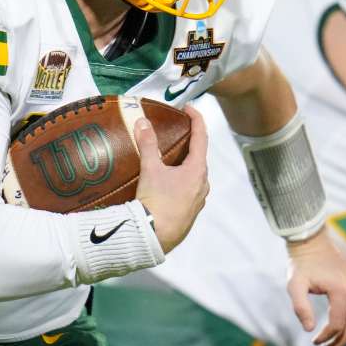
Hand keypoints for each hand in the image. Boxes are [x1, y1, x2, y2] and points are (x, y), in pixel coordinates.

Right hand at [135, 104, 208, 253]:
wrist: (155, 237)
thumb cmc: (156, 202)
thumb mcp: (150, 169)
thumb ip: (148, 144)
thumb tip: (142, 122)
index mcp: (197, 170)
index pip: (201, 137)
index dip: (196, 119)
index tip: (189, 108)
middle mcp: (203, 184)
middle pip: (200, 157)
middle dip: (190, 143)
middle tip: (178, 132)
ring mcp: (199, 200)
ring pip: (195, 175)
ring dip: (186, 164)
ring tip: (171, 158)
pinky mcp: (191, 213)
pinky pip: (189, 190)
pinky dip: (182, 181)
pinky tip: (169, 184)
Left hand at [286, 230, 345, 345]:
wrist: (314, 239)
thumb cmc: (302, 264)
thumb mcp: (294, 285)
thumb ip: (300, 308)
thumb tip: (310, 329)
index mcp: (341, 288)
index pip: (338, 325)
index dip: (326, 338)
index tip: (315, 341)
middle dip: (340, 343)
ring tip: (339, 341)